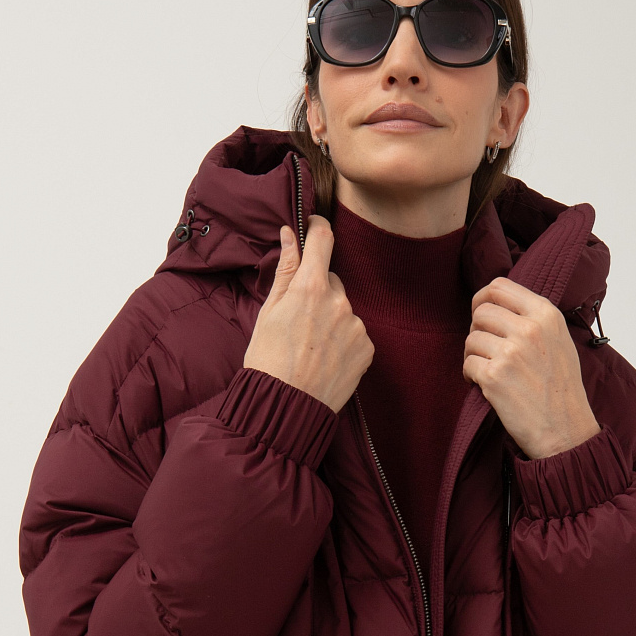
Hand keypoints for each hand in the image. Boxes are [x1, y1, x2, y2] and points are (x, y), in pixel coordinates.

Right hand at [243, 217, 373, 412]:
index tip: (314, 228)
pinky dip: (343, 340)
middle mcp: (340, 302)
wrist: (286, 407)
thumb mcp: (268, 312)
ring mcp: (356, 326)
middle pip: (332, 280)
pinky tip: (325, 358)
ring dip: (331, 318)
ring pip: (344, 309)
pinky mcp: (367, 348)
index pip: (322, 239)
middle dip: (317, 291)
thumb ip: (285, 270)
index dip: (317, 228)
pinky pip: (355, 333)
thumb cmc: (268, 360)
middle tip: (298, 319)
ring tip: (310, 346)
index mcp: (310, 288)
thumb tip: (290, 235)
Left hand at [464, 278, 600, 458]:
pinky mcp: (494, 376)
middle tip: (487, 350)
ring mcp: (511, 352)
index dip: (483, 299)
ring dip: (473, 355)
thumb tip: (500, 305)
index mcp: (546, 314)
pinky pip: (467, 364)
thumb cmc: (562, 389)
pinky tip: (485, 386)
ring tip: (488, 371)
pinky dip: (470, 376)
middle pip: (481, 311)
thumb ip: (533, 319)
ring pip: (471, 338)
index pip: (499, 286)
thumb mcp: (559, 341)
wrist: (566, 431)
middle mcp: (529, 329)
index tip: (482, 314)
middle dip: (478, 330)